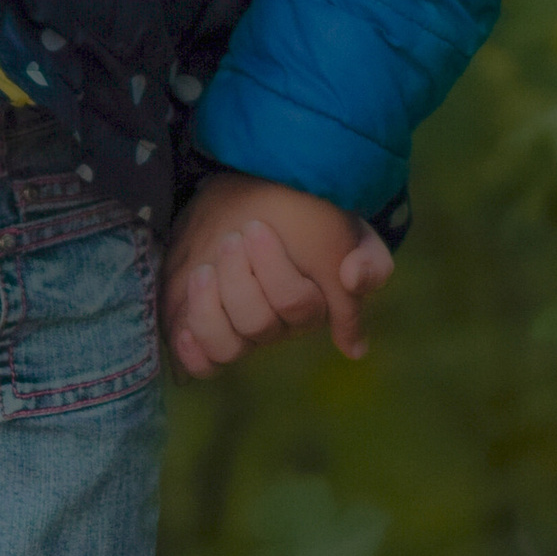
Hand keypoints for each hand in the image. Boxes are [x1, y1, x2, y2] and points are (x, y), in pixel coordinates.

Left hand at [164, 169, 394, 379]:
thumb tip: (354, 299)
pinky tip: (186, 331)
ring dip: (209, 310)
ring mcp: (238, 330)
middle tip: (231, 240)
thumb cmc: (303, 210)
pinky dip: (192, 354)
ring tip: (203, 271)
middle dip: (238, 279)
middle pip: (259, 325)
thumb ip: (370, 265)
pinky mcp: (202, 330)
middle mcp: (275, 326)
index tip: (255, 229)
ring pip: (228, 348)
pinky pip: (202, 366)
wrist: (250, 189)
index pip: (296, 305)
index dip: (273, 272)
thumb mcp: (349, 229)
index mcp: (309, 307)